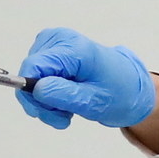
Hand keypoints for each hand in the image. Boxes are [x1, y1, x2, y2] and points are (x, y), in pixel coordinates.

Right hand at [16, 27, 158, 130]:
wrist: (128, 86)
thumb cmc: (117, 92)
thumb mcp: (94, 100)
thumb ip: (64, 94)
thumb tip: (36, 89)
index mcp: (73, 47)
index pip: (34, 66)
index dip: (32, 92)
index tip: (48, 112)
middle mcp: (59, 39)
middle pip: (30, 73)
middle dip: (41, 101)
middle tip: (63, 117)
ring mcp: (53, 44)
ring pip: (31, 78)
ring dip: (45, 101)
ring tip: (67, 109)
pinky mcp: (50, 53)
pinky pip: (36, 77)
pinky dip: (47, 94)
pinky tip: (64, 100)